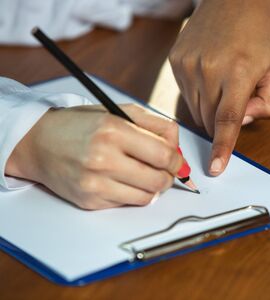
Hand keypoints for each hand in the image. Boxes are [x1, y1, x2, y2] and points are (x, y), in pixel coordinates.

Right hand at [5, 104, 182, 209]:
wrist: (39, 143)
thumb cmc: (81, 126)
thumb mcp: (118, 111)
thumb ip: (154, 125)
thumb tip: (178, 149)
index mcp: (113, 131)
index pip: (164, 155)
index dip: (176, 160)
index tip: (175, 159)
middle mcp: (103, 158)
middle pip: (159, 180)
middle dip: (168, 176)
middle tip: (164, 170)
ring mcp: (95, 183)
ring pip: (147, 197)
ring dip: (153, 188)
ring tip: (144, 174)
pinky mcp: (90, 201)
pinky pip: (127, 204)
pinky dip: (132, 194)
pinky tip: (122, 181)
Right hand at [169, 0, 269, 175]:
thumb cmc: (260, 35)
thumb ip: (268, 104)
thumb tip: (241, 123)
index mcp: (239, 72)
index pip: (227, 120)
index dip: (221, 147)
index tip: (214, 169)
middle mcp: (208, 69)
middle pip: (210, 119)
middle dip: (223, 121)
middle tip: (237, 96)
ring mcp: (187, 64)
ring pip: (196, 110)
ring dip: (210, 108)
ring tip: (225, 81)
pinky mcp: (175, 61)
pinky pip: (186, 94)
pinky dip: (200, 94)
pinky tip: (211, 73)